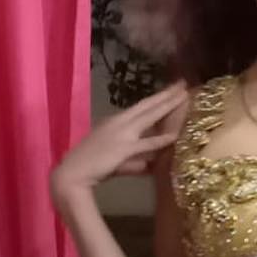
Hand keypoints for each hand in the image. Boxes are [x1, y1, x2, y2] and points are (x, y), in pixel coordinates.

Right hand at [51, 83, 186, 201]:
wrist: (72, 173)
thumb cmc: (91, 165)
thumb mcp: (115, 157)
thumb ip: (134, 159)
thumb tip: (150, 165)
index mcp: (117, 121)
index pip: (142, 106)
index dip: (158, 97)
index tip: (173, 88)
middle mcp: (120, 122)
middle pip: (148, 106)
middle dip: (167, 94)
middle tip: (183, 83)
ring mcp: (122, 134)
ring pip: (149, 117)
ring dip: (168, 106)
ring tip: (184, 96)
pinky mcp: (123, 149)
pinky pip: (146, 144)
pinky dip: (160, 140)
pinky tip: (174, 135)